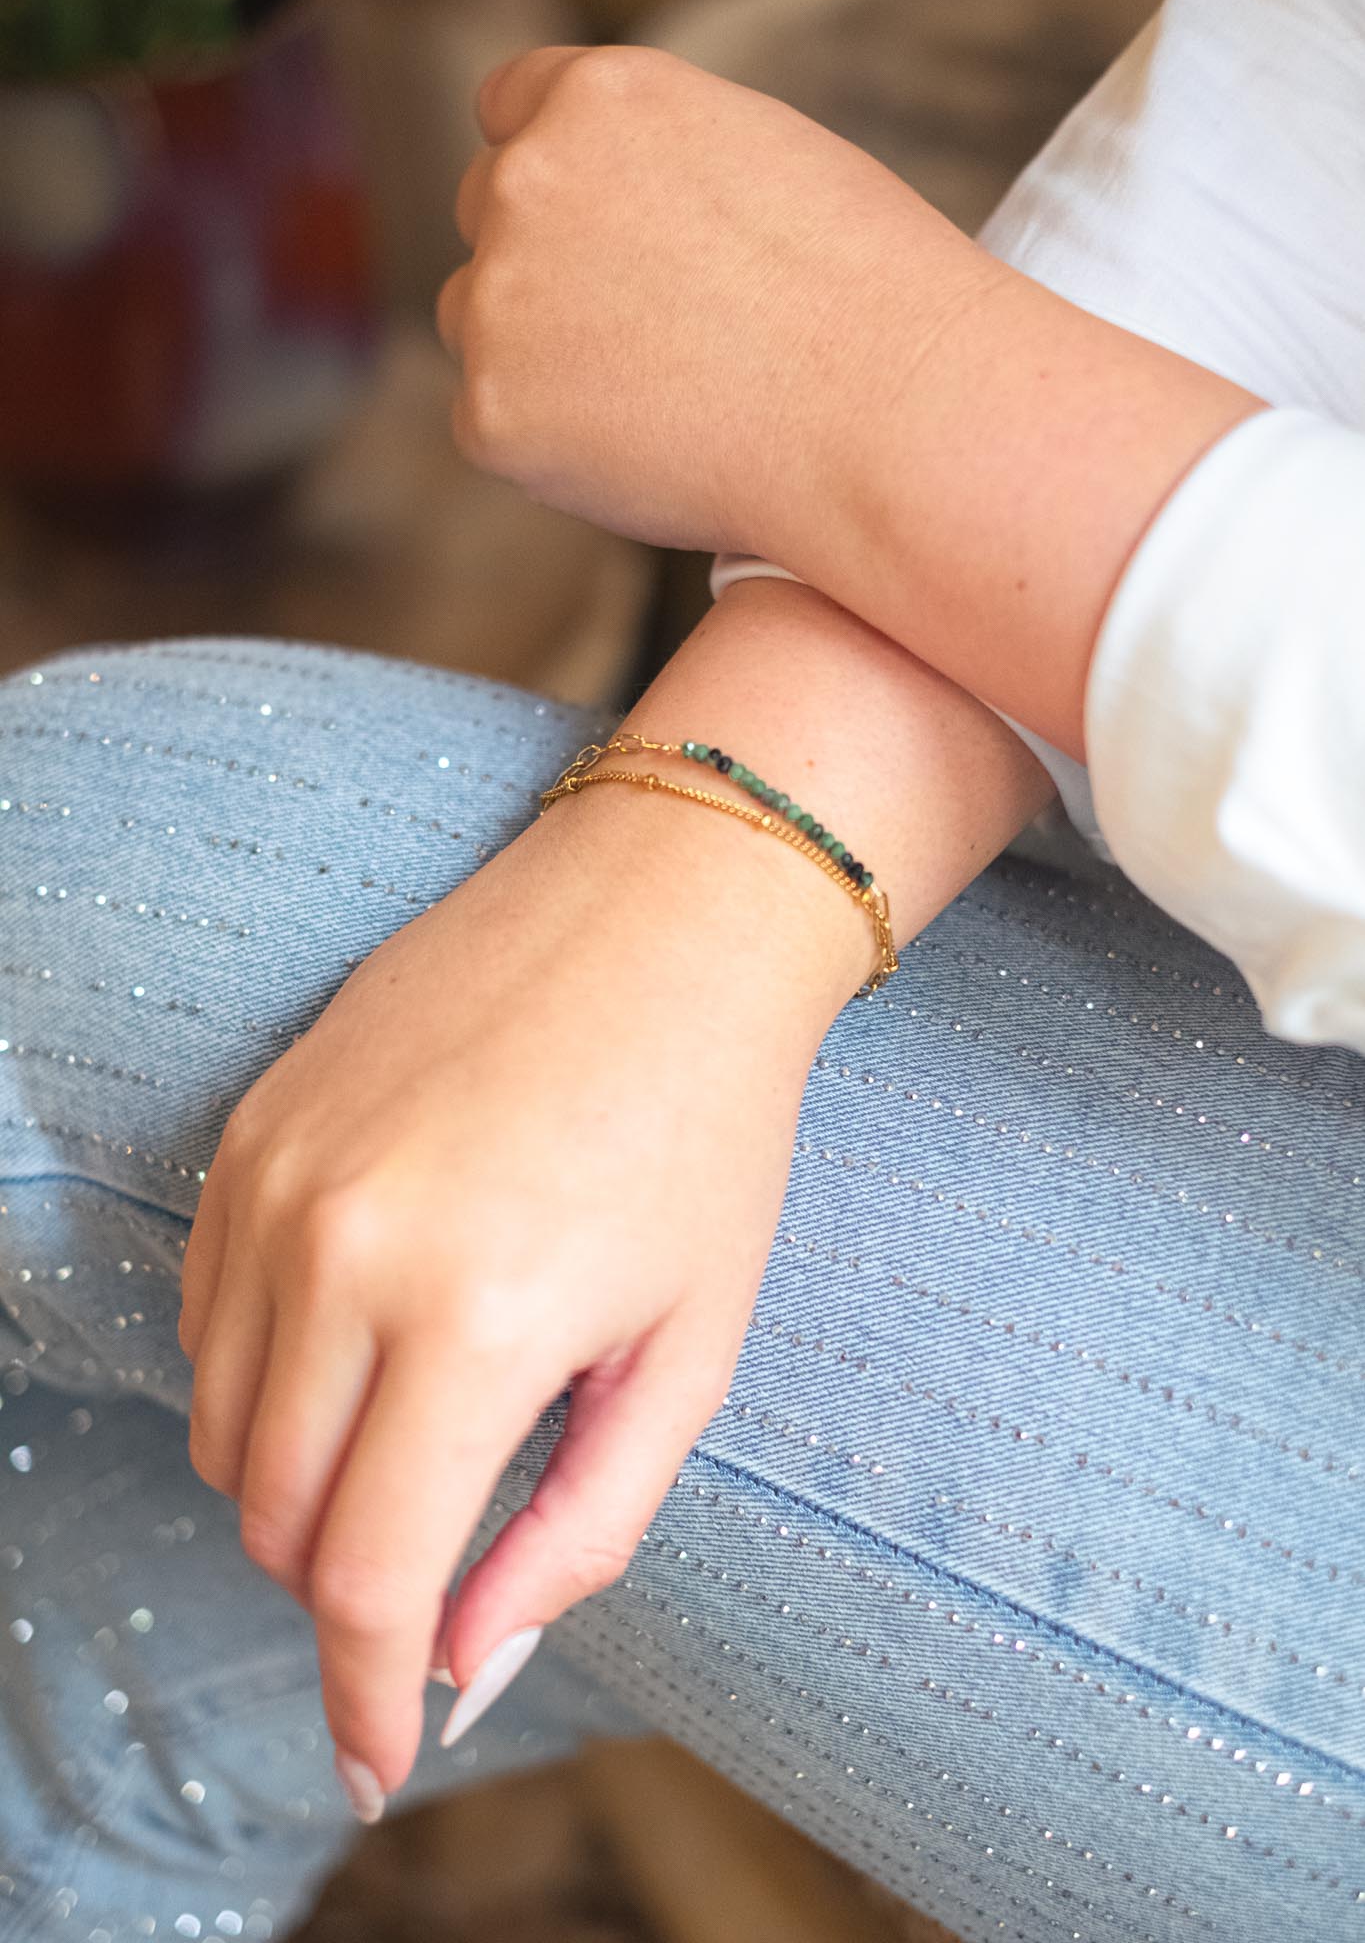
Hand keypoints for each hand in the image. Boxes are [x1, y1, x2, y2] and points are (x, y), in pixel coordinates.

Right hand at [179, 778, 862, 1814]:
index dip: (362, 1696)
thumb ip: (576, 1529)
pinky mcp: (250, 1129)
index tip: (376, 1757)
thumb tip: (465, 1664)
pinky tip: (359, 1348)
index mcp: (475, 1318)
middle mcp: (344, 1250)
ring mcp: (278, 1180)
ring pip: (220, 1423)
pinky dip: (260, 1379)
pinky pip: (206, 1316)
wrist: (660, 915)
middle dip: (338, 1587)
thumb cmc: (706, 1133)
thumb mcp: (686, 1351)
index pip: (363, 1576)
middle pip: (270, 1512)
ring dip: (294, 1485)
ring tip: (409, 1445)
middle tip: (427, 1578)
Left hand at [436, 44, 985, 558]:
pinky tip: (649, 449)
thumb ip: (653, 165)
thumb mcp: (756, 159)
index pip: (511, 105)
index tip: (586, 224)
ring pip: (478, 323)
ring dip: (539, 355)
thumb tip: (606, 212)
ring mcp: (500, 298)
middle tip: (644, 334)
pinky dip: (553, 447)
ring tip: (661, 395)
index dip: (551, 166)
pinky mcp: (493, 411)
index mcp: (601, 100)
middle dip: (546, 265)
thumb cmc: (865, 295)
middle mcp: (530, 180)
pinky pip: (495, 426)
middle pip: (488, 215)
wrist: (888, 414)